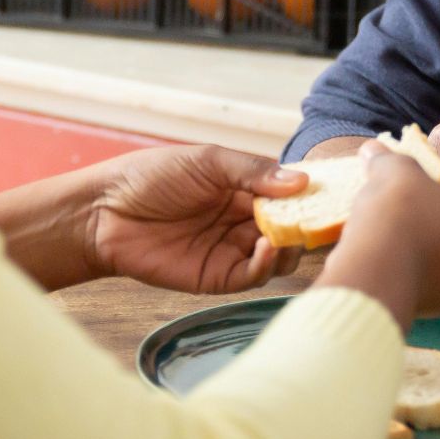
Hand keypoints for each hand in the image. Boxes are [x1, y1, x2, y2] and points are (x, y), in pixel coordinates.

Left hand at [86, 145, 308, 294]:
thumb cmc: (151, 177)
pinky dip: (266, 264)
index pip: (288, 195)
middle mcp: (242, 221)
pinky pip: (252, 275)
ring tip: (289, 233)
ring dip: (290, 246)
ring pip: (279, 256)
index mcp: (243, 189)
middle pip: (290, 228)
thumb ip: (252, 171)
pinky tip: (266, 247)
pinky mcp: (217, 277)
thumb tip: (301, 181)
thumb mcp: (207, 161)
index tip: (334, 193)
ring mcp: (231, 250)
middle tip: (322, 220)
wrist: (105, 212)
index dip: (310, 196)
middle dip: (306, 225)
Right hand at [314, 150, 439, 329]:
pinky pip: (428, 275)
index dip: (439, 179)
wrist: (374, 276)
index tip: (413, 178)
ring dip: (422, 236)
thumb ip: (391, 159)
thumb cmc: (399, 215)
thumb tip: (373, 151)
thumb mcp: (397, 172)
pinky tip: (386, 249)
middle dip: (433, 209)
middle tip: (401, 198)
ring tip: (389, 224)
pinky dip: (411, 261)